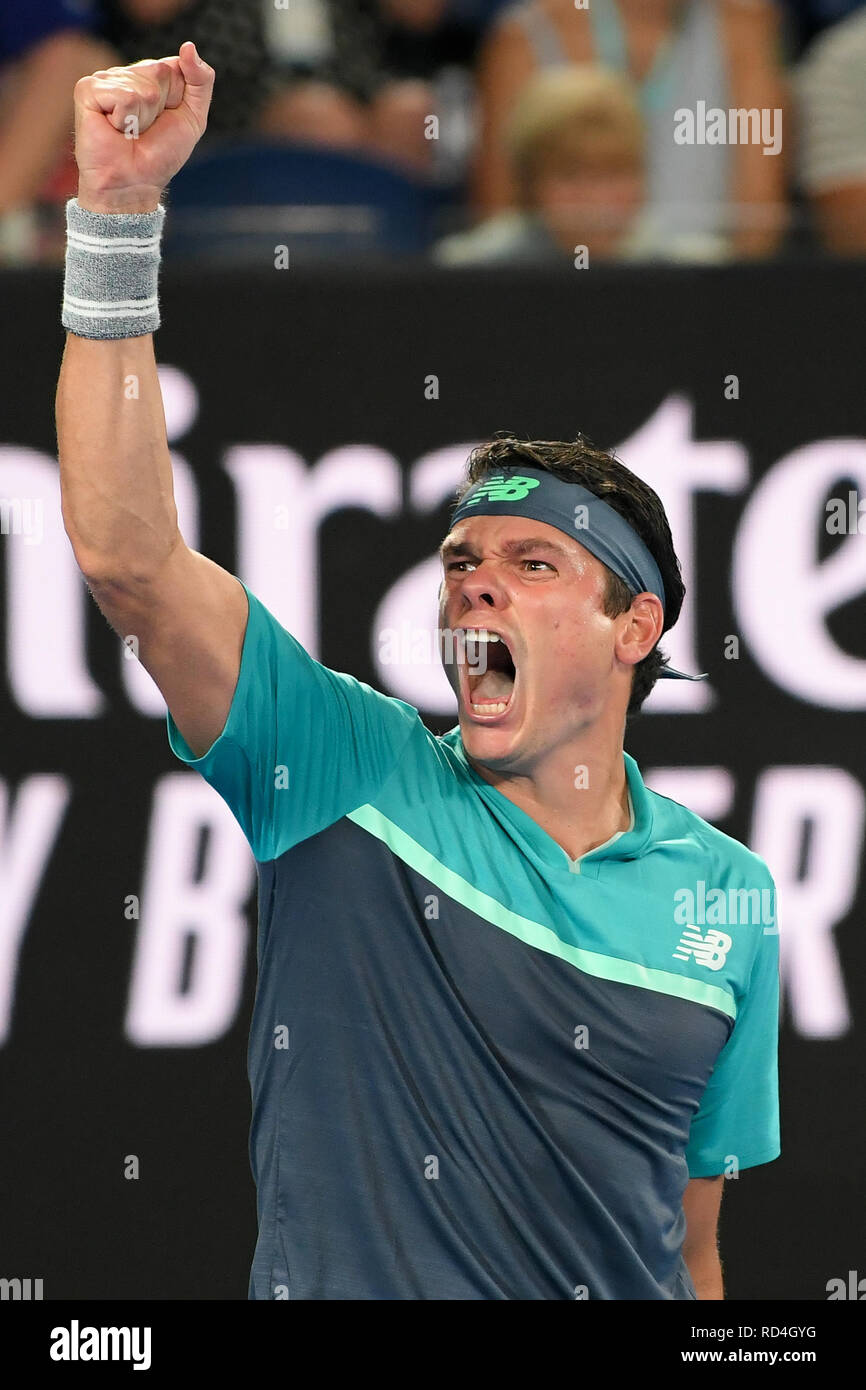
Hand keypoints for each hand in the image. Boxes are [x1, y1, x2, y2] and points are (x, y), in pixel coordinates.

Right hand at [73, 40, 213, 211]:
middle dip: (160, 108)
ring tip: (129, 132)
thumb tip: (188, 46)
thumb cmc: (159, 155)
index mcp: (150, 76)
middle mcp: (127, 73)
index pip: (176, 67)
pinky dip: (125, 119)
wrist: (134, 183)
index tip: (165, 120)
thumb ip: (201, 81)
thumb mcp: (193, 118)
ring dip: (143, 118)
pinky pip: (123, 95)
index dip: (178, 99)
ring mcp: (105, 79)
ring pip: (143, 87)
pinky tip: (114, 129)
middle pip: (160, 73)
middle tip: (145, 129)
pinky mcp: (87, 89)